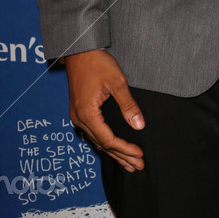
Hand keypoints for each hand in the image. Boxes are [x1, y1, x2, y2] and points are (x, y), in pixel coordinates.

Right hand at [65, 50, 144, 171]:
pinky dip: (106, 143)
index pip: (108, 140)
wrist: (79, 51)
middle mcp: (79, 119)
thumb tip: (139, 125)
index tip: (140, 155)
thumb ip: (128, 104)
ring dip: (114, 152)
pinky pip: (93, 133)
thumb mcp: (116, 81)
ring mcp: (77, 116)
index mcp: (87, 113)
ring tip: (129, 164)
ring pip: (97, 141)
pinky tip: (113, 148)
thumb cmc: (97, 63)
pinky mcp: (80, 112)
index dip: (125, 149)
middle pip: (102, 144)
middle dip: (122, 156)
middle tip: (138, 166)